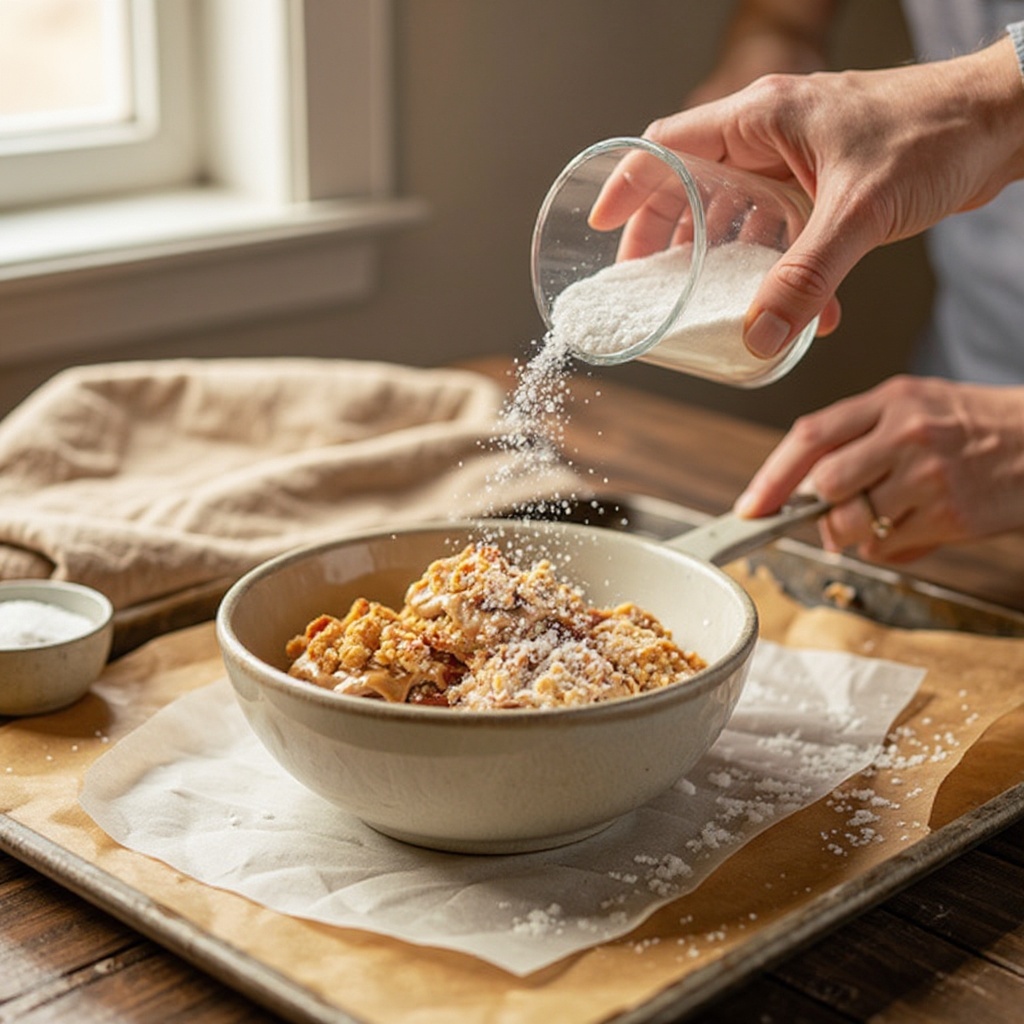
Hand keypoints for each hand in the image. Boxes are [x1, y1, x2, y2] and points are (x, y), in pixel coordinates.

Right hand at [595, 35, 1023, 359]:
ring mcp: (798, 159)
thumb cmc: (937, 133)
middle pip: (691, 182)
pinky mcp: (826, 182)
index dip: (630, 186)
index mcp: (762, 119)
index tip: (602, 227)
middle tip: (646, 278)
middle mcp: (771, 135)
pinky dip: (778, 266)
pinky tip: (794, 308)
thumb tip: (760, 337)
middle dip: (666, 234)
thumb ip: (806, 279)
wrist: (1005, 122)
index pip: (669, 145)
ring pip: (735, 209)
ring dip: (721, 256)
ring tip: (703, 299)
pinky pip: (782, 227)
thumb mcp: (858, 212)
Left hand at [734, 376, 1023, 560]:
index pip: (811, 435)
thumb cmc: (973, 426)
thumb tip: (799, 491)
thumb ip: (858, 439)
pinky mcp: (948, 515)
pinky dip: (882, 548)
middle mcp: (906, 434)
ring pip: (850, 523)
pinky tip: (909, 528)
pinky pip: (883, 547)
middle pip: (824, 484)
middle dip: (816, 509)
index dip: (770, 476)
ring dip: (849, 534)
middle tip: (828, 514)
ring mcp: (928, 475)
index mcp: (891, 400)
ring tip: (878, 519)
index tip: (750, 507)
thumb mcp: (914, 408)